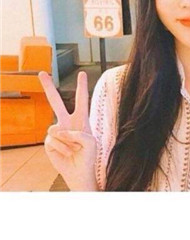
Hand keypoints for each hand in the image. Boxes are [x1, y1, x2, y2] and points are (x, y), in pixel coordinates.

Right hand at [38, 71, 97, 190]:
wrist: (79, 171)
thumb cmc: (88, 155)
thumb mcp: (91, 142)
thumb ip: (79, 133)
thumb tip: (60, 130)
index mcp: (81, 118)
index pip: (82, 99)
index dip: (82, 87)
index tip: (82, 74)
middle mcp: (67, 121)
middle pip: (56, 102)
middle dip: (48, 87)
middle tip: (41, 73)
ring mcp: (57, 131)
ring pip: (56, 129)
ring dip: (67, 142)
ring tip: (74, 150)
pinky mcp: (49, 142)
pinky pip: (53, 140)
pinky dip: (62, 148)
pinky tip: (67, 153)